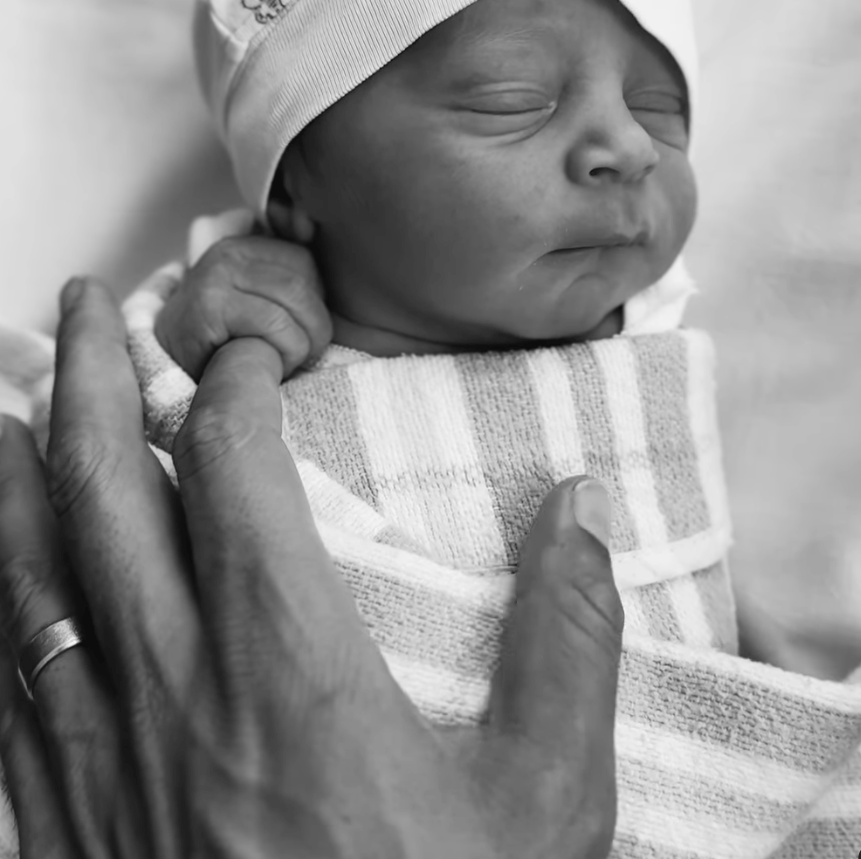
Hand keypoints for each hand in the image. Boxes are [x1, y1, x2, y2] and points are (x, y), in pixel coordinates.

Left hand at [0, 279, 622, 858]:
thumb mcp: (542, 804)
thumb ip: (567, 640)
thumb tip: (580, 512)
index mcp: (288, 659)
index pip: (239, 465)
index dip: (242, 383)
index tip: (255, 352)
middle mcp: (172, 680)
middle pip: (107, 486)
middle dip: (94, 378)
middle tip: (84, 304)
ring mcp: (98, 749)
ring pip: (29, 568)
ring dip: (15, 467)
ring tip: (2, 396)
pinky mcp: (58, 818)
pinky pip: (3, 678)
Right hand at [155, 234, 332, 380]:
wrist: (172, 366)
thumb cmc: (225, 338)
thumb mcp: (256, 300)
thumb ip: (287, 276)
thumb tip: (312, 230)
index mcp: (243, 246)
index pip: (304, 260)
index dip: (316, 301)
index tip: (305, 330)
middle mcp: (227, 254)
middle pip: (301, 284)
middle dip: (316, 326)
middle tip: (307, 354)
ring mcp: (216, 277)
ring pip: (294, 301)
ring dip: (303, 342)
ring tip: (289, 362)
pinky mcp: (211, 306)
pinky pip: (274, 323)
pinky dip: (287, 351)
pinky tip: (272, 368)